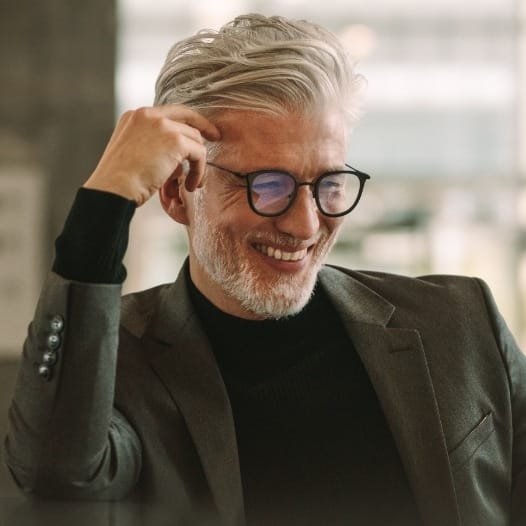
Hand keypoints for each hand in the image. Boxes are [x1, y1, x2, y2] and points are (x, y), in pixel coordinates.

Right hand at [83, 105, 220, 205]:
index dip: (187, 121)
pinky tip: (190, 185)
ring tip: (191, 183)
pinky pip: (199, 154)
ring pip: (195, 139)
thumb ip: (153, 148)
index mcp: (134, 116)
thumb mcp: (132, 155)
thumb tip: (179, 160)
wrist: (113, 189)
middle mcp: (148, 114)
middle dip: (204, 127)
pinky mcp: (176, 140)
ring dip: (198, 163)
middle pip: (187, 116)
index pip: (169, 112)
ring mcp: (162, 125)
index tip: (199, 131)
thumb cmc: (120, 182)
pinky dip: (199, 171)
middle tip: (215, 138)